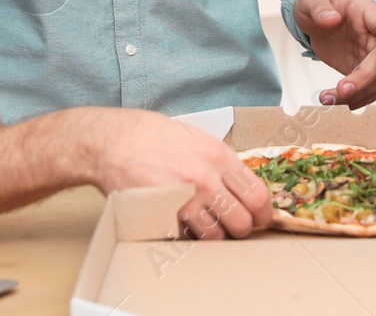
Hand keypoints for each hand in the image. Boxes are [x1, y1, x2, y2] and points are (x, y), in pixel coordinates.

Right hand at [82, 109, 272, 238]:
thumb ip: (221, 164)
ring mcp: (183, 199)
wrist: (112, 142)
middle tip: (229, 224)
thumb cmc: (151, 137)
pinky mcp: (163, 216)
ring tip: (200, 222)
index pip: (258, 196)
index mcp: (219, 156)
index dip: (262, 214)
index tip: (258, 218)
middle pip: (242, 223)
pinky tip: (179, 222)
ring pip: (215, 237)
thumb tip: (243, 188)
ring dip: (211, 235)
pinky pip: (186, 239)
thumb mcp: (196, 139)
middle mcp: (205, 178)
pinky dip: (186, 236)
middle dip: (239, 229)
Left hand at [292, 0, 375, 107]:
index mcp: (366, 12)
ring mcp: (367, 53)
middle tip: (342, 90)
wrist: (313, 18)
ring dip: (355, 93)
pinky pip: (365, 87)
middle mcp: (372, 35)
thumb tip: (330, 19)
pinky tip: (336, 101)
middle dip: (364, 79)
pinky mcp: (358, 68)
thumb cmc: (317, 4)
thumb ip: (319, 6)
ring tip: (327, 98)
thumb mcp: (310, 0)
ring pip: (374, 80)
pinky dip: (354, 98)